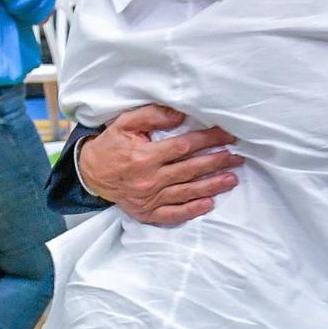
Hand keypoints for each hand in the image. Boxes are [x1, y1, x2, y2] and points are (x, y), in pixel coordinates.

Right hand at [78, 104, 244, 224]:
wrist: (90, 173)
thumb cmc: (111, 145)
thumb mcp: (125, 123)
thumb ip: (152, 115)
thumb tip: (180, 114)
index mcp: (145, 156)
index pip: (184, 147)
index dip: (207, 140)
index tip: (226, 135)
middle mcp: (149, 179)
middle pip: (190, 170)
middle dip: (217, 162)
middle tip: (237, 157)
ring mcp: (149, 198)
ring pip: (187, 192)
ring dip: (212, 186)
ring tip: (232, 179)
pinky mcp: (147, 212)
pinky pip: (173, 214)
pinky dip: (192, 210)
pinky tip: (209, 204)